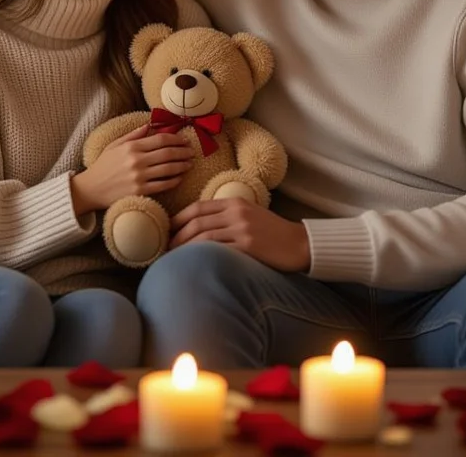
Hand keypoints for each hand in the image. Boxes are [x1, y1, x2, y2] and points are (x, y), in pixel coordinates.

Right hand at [71, 125, 193, 215]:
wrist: (90, 189)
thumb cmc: (102, 166)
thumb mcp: (114, 146)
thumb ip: (132, 135)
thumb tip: (150, 125)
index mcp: (131, 147)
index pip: (160, 139)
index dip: (176, 139)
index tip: (184, 140)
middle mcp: (136, 161)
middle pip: (168, 153)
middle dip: (183, 152)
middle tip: (192, 152)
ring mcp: (139, 177)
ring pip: (169, 169)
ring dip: (182, 166)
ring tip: (189, 164)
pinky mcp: (140, 192)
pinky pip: (163, 185)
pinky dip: (174, 181)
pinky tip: (180, 177)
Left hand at [169, 198, 310, 272]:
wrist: (299, 244)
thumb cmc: (272, 232)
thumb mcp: (249, 215)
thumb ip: (227, 216)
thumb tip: (199, 226)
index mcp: (235, 202)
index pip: (199, 207)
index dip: (179, 218)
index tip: (168, 229)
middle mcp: (237, 213)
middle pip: (197, 222)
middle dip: (177, 235)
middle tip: (166, 248)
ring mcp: (242, 229)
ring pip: (203, 236)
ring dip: (184, 247)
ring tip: (174, 258)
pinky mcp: (248, 246)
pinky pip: (218, 250)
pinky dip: (201, 256)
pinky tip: (193, 264)